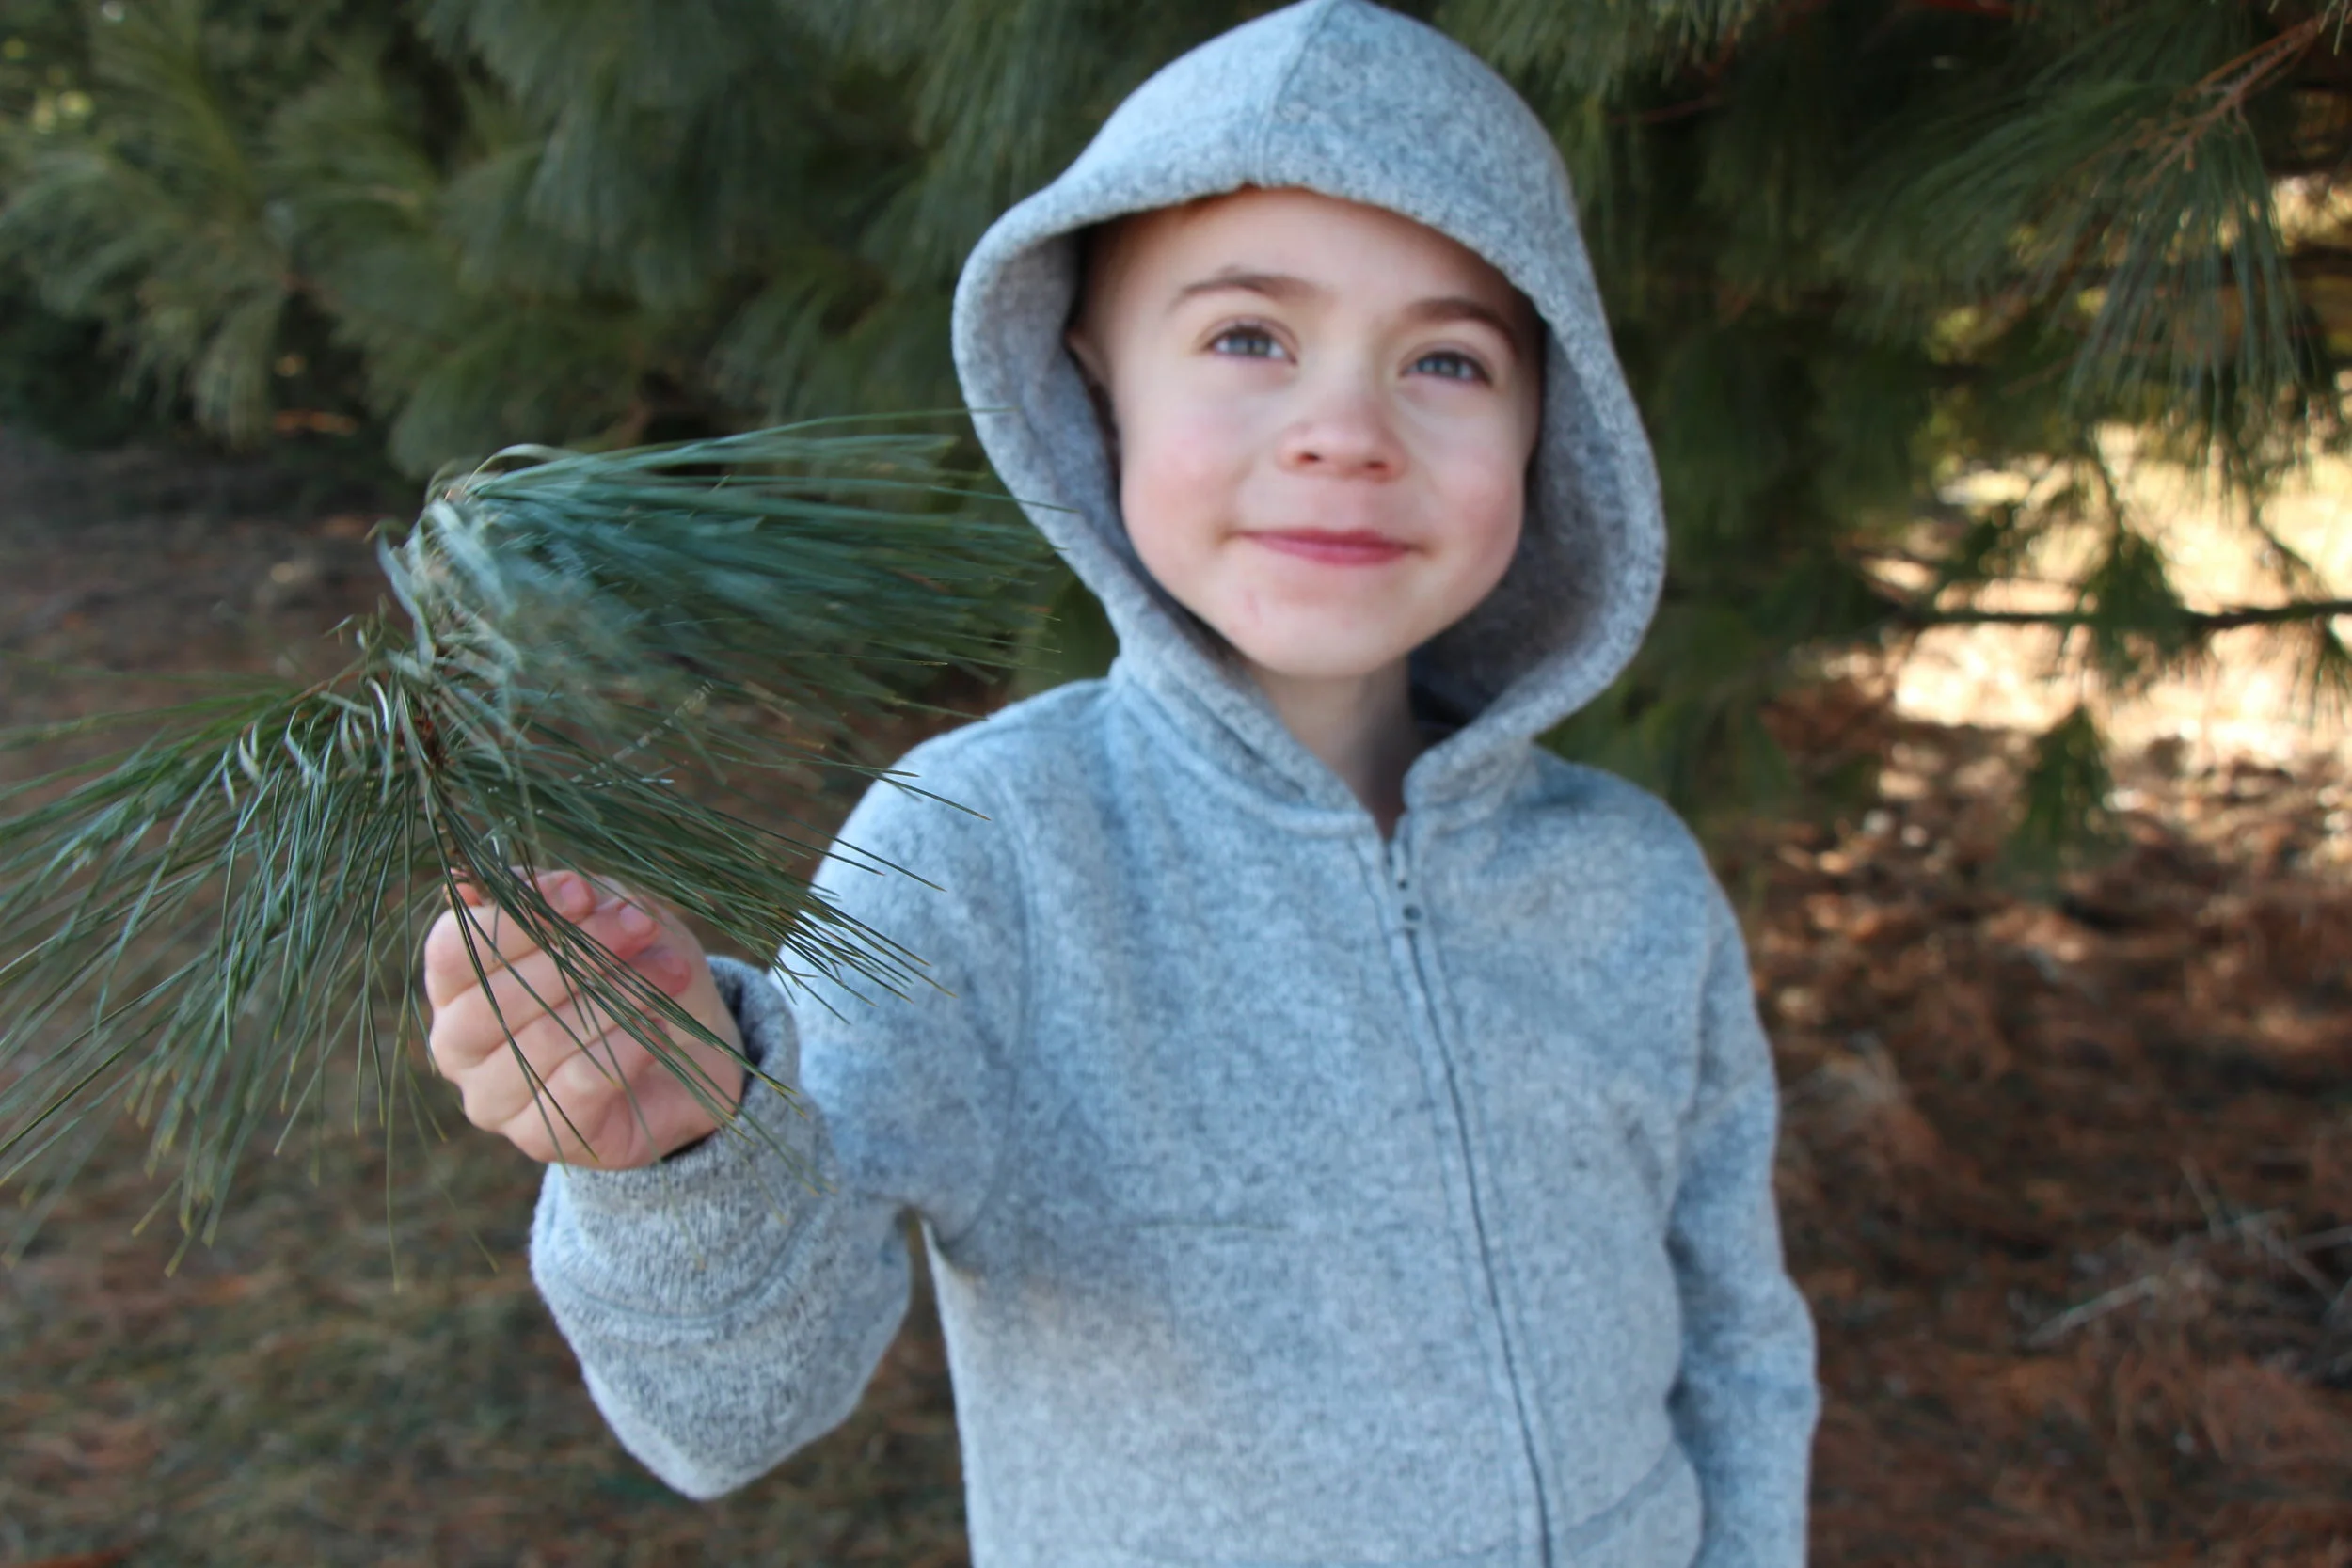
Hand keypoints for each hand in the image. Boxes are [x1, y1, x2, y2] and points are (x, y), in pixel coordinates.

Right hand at [422, 868, 748, 1167]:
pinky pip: (580, 1082)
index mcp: (455, 982)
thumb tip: (521, 883)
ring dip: (617, 996)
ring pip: (544, 1038)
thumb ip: (567, 898)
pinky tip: (658, 1025)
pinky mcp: (539, 1138)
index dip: (515, 916)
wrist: (688, 1054)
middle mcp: (456, 1044)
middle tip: (642, 927)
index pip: (453, 947)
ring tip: (670, 972)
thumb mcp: (608, 917)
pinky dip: (626, 1046)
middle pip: (497, 994)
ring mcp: (491, 1098)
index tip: (583, 892)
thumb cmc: (631, 971)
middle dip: (578, 952)